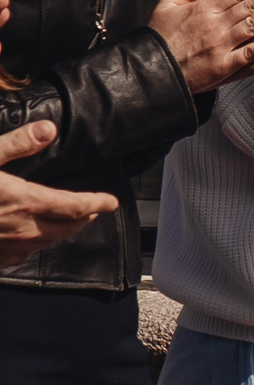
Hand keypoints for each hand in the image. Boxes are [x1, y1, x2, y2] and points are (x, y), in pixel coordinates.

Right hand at [0, 121, 115, 262]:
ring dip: (60, 232)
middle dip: (83, 218)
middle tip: (93, 210)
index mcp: (24, 202)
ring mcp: (6, 248)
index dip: (97, 204)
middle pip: (67, 228)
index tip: (111, 202)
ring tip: (67, 221)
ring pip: (46, 243)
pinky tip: (28, 237)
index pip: (75, 207)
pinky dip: (33, 244)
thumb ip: (16, 145)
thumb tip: (50, 129)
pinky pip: (21, 255)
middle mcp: (22, 229)